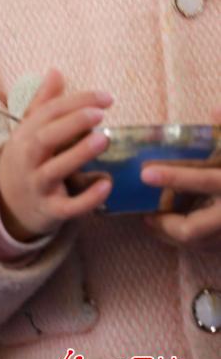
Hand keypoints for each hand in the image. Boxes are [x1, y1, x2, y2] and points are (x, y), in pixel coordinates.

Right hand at [0, 69, 113, 240]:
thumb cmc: (27, 160)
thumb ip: (44, 103)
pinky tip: (106, 184)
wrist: (6, 204)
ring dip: (78, 155)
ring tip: (102, 140)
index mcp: (25, 136)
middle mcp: (28, 159)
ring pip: (55, 170)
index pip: (48, 114)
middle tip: (100, 114)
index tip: (106, 98)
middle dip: (71, 124)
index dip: (76, 102)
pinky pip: (68, 206)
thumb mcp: (28, 132)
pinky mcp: (50, 210)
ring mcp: (38, 185)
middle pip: (45, 138)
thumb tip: (56, 71)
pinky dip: (87, 198)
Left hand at [141, 107, 220, 249]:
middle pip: (193, 230)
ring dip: (171, 235)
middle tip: (145, 213)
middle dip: (165, 224)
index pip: (206, 180)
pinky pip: (206, 248)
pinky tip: (172, 228)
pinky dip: (187, 241)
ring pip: (196, 244)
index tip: (147, 173)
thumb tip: (215, 109)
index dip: (176, 177)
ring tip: (152, 220)